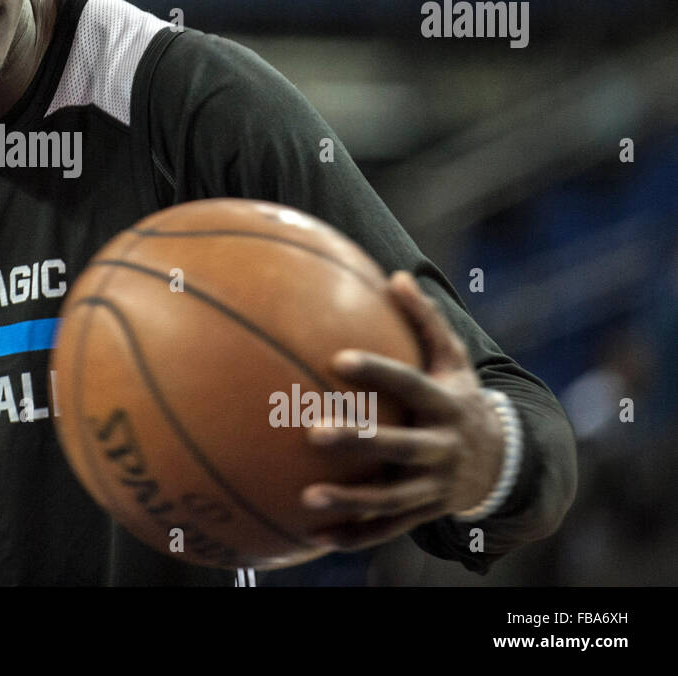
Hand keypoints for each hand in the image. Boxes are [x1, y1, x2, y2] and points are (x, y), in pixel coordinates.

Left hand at [300, 271, 505, 551]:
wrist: (505, 463)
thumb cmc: (460, 398)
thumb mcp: (454, 360)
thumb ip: (425, 320)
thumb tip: (394, 274)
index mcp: (446, 405)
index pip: (411, 385)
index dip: (378, 372)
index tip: (337, 360)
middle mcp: (442, 448)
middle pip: (401, 447)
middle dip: (360, 441)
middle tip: (313, 432)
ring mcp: (433, 486)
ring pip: (391, 498)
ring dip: (350, 501)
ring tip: (307, 497)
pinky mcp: (423, 514)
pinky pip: (386, 530)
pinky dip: (351, 535)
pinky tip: (310, 537)